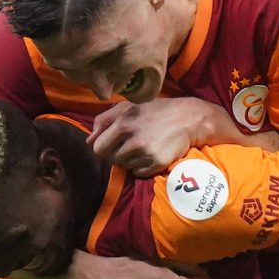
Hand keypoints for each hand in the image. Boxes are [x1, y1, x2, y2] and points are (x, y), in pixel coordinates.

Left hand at [91, 99, 220, 175]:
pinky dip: (141, 167)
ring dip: (130, 160)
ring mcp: (146, 153)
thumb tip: (89, 139)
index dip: (103, 146)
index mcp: (123, 123)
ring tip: (142, 148)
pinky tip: (150, 155)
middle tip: (128, 146)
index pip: (98, 147)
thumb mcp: (129, 106)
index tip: (112, 143)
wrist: (188, 119)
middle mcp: (133, 139)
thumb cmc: (156, 110)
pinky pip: (138, 172)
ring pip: (124, 166)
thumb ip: (105, 119)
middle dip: (115, 154)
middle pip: (110, 159)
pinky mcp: (157, 163)